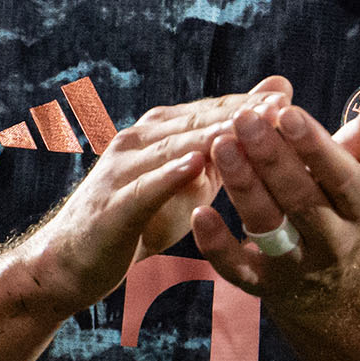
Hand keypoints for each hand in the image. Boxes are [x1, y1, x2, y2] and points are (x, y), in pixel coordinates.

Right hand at [14, 77, 291, 318]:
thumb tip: (262, 111)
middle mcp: (138, 141)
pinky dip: (169, 174)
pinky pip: (144, 187)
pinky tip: (196, 165)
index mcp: (158, 133)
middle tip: (280, 105)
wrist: (71, 262)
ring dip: (211, 135)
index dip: (248, 104)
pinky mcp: (112, 205)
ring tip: (248, 125)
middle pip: (195, 121)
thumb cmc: (137, 219)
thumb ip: (222, 148)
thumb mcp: (187, 181)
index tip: (288, 97)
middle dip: (238, 112)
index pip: (210, 111)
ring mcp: (121, 170)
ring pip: (173, 147)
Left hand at [190, 76, 359, 309]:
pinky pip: (239, 269)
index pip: (340, 175)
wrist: (332, 275)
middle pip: (300, 199)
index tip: (287, 112)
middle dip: (270, 158)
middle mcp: (332, 237)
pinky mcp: (262, 282)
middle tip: (243, 118)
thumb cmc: (341, 195)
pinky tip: (200, 213)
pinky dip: (218, 247)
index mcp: (358, 203)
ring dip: (243, 186)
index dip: (314, 146)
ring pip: (268, 226)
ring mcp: (296, 262)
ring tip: (220, 145)